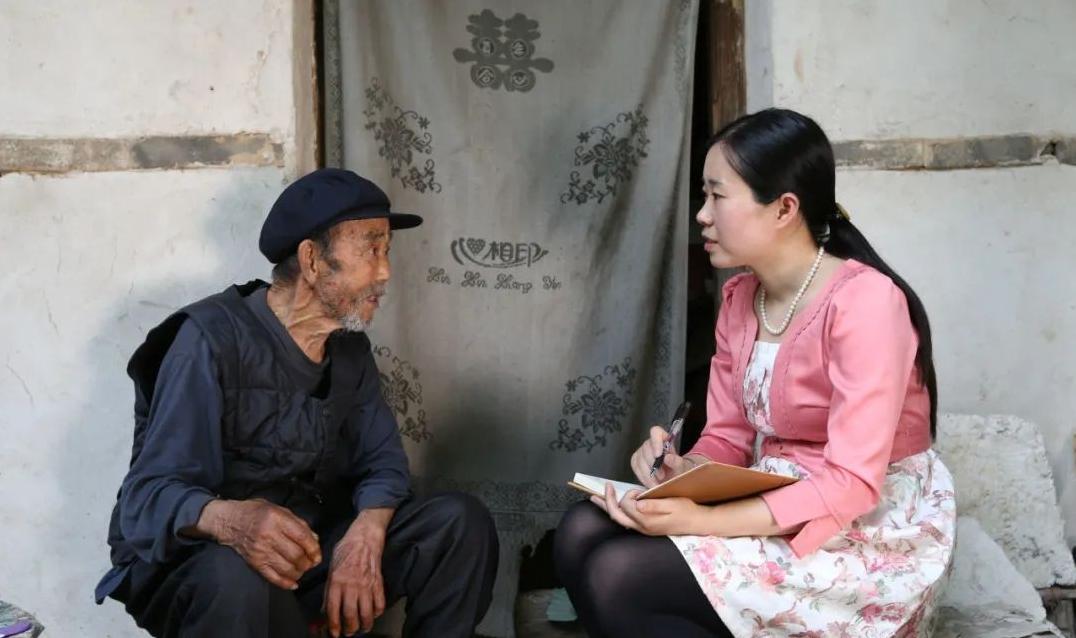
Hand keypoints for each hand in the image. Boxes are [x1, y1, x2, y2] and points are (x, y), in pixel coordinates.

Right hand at [199, 498, 320, 589]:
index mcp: (276, 519)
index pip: (301, 537)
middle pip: (295, 555)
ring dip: (299, 572)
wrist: (228, 521)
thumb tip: (314, 540)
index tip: (318, 555)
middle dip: (307, 562)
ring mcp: (260, 551)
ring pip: (286, 568)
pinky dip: (285, 583)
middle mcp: (268, 535)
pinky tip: (293, 583)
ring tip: (302, 570)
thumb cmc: (256, 512)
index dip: (313, 548)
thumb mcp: (279, 509)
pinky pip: (272, 577)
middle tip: (311, 563)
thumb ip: (298, 523)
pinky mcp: (254, 562)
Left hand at [324, 509, 391, 637]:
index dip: (333, 624)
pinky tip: (373, 615)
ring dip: (364, 625)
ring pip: (366, 612)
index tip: (334, 632)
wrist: (364, 537)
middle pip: (350, 614)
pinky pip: (380, 603)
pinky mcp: (378, 582)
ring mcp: (366, 584)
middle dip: (349, 628)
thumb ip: (329, 590)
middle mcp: (351, 584)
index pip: (333, 609)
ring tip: (362, 629)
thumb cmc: (346, 550)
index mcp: (337, 581)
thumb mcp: (331, 568)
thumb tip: (326, 609)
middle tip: (348, 633)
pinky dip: (377, 612)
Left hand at [590, 483, 705, 535]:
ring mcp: (643, 529)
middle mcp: (642, 527)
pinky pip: (625, 520)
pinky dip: (616, 511)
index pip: (627, 505)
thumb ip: (653, 505)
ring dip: (607, 507)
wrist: (696, 523)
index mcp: (647, 520)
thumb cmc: (686, 511)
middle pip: (617, 516)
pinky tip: (611, 506)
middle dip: (607, 502)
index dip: (629, 495)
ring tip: (596, 499)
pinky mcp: (645, 527)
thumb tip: (637, 503)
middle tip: (602, 489)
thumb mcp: (672, 504)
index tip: (638, 489)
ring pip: (619, 519)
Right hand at [630, 426, 697, 487]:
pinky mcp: (637, 462)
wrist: (675, 479)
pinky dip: (642, 477)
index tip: (658, 455)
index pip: (656, 432)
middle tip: (661, 476)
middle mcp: (652, 443)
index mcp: (664, 439)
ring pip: (638, 459)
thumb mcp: (684, 467)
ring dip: (647, 474)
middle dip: (652, 464)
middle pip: (646, 447)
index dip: (655, 441)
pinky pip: (635, 468)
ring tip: (657, 483)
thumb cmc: (679, 470)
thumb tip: (668, 458)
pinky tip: (650, 483)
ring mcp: (642, 452)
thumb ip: (678, 462)